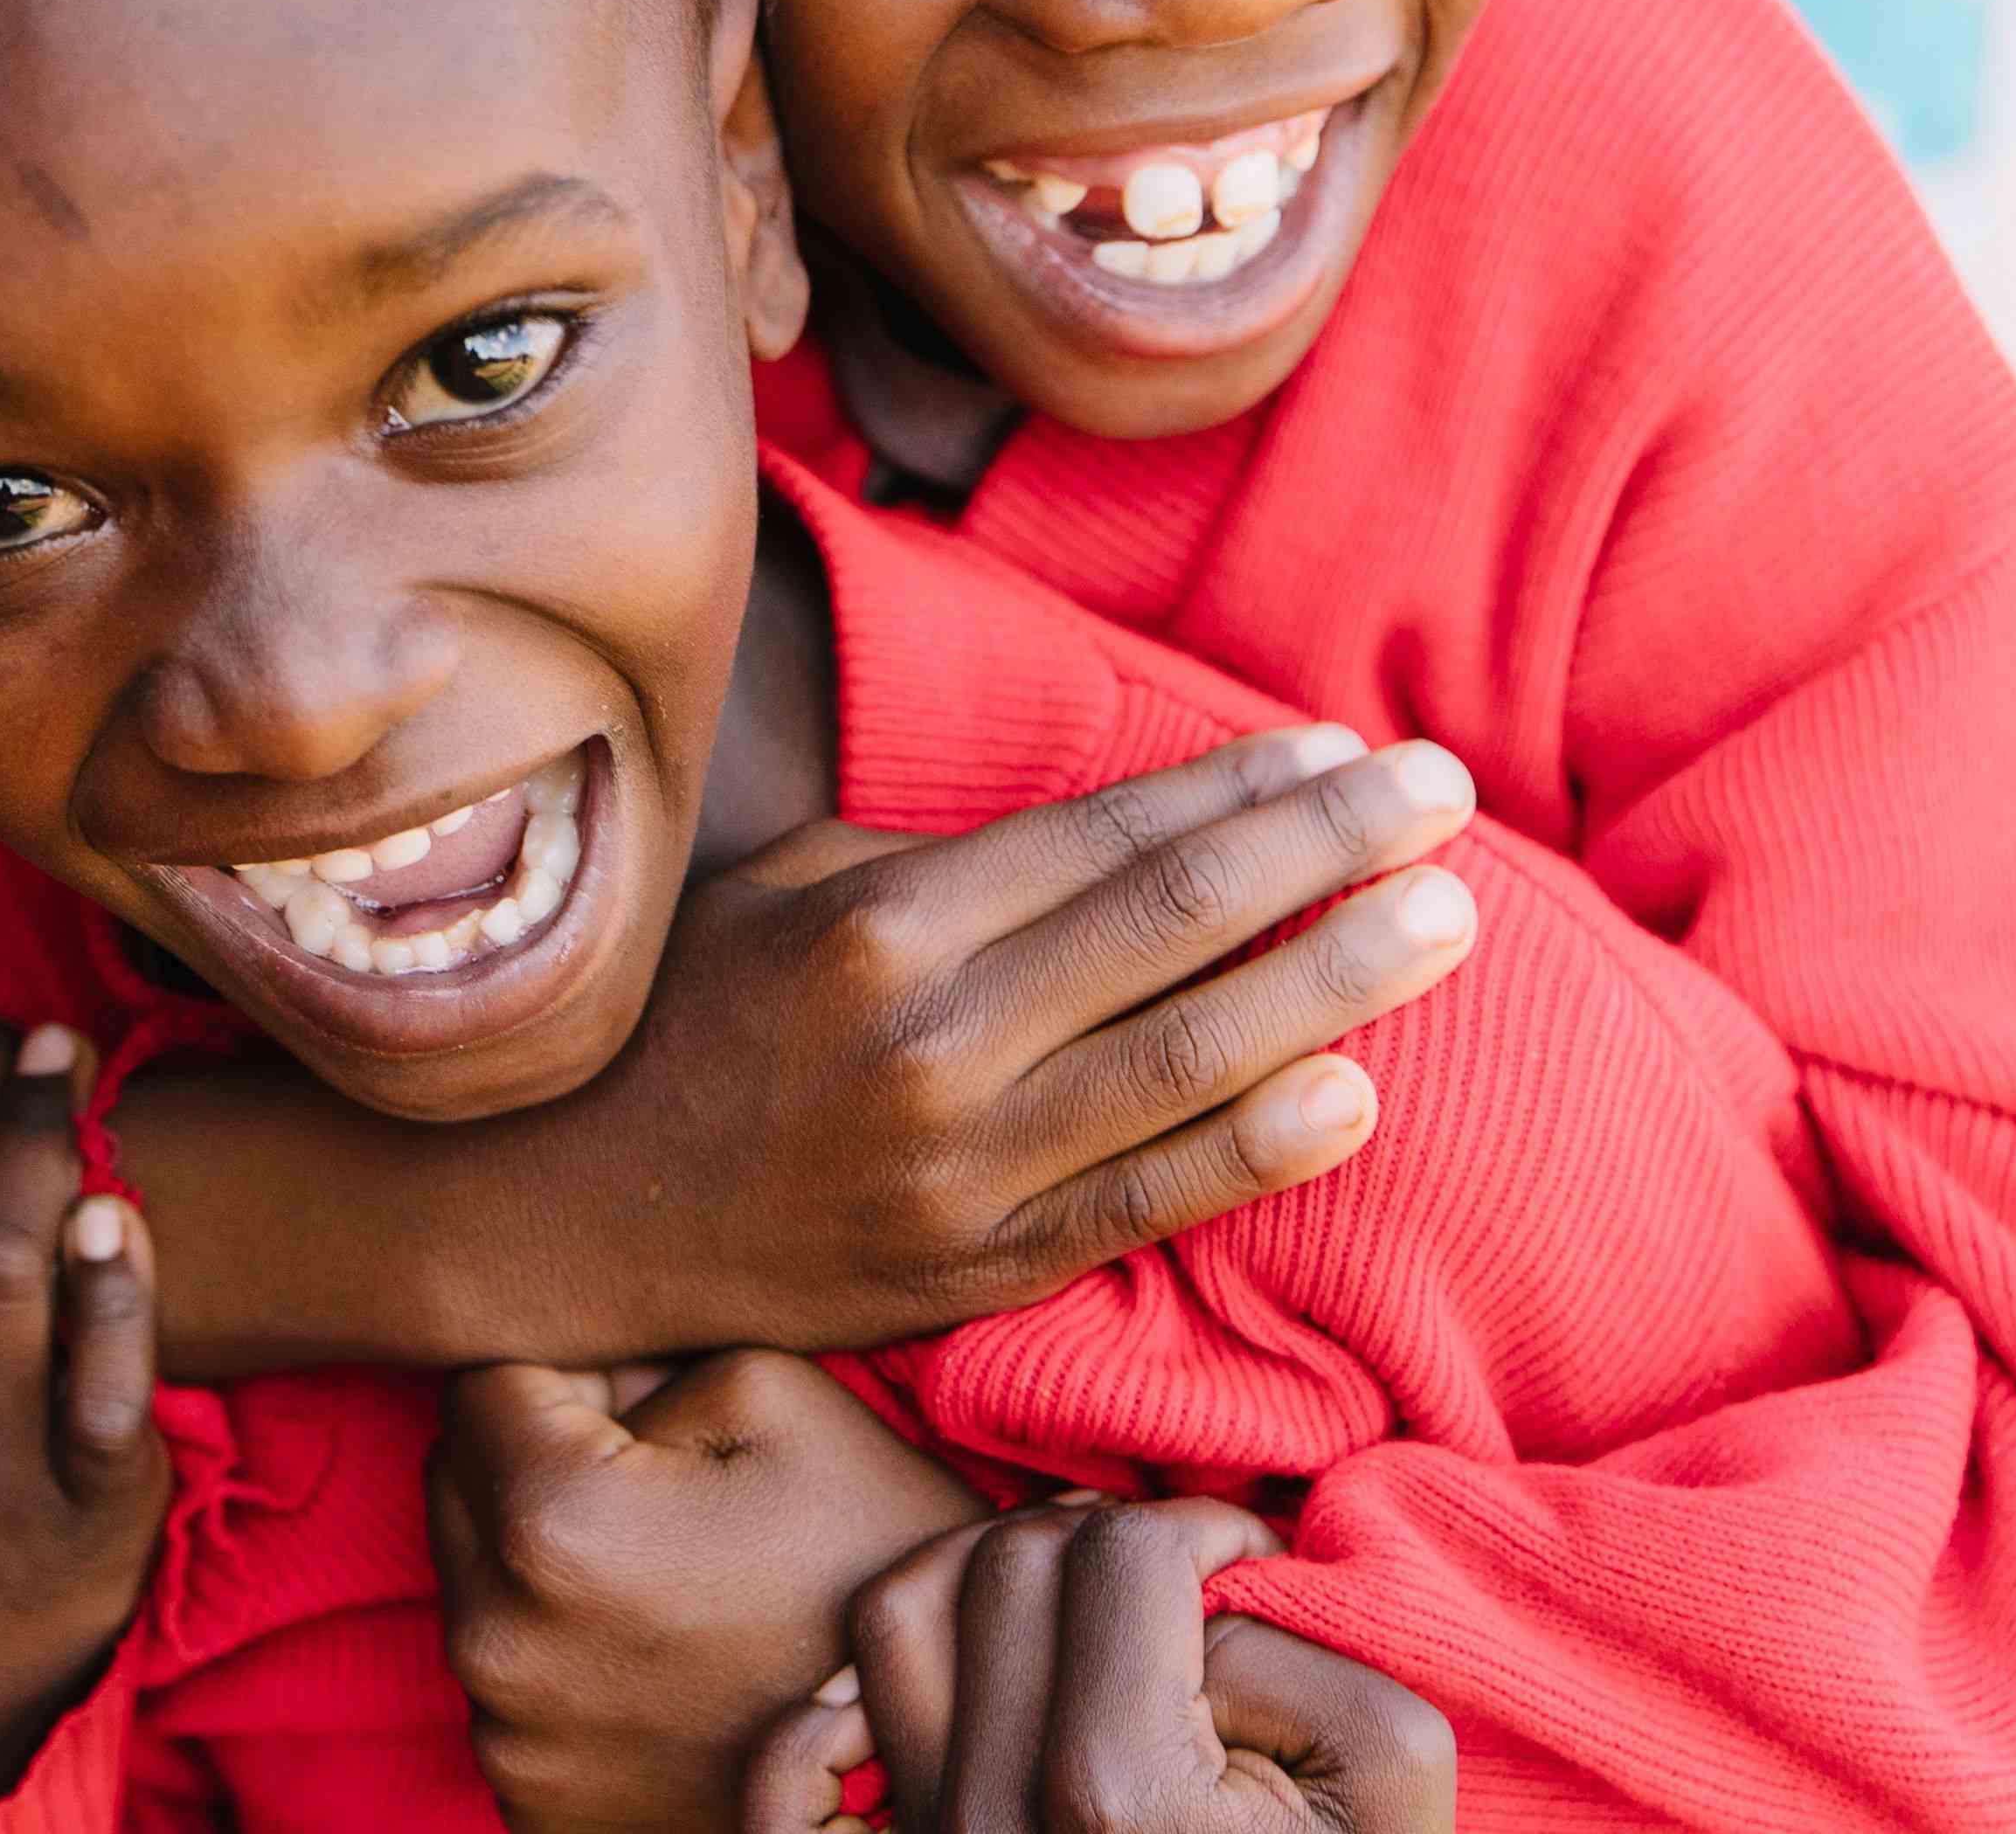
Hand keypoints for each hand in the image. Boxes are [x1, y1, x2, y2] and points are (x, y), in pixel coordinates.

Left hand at [431, 1352, 990, 1833]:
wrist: (940, 1742)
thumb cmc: (871, 1551)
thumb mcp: (770, 1388)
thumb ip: (635, 1350)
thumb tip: (569, 1366)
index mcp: (548, 1521)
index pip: (480, 1379)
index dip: (566, 1366)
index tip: (642, 1394)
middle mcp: (495, 1642)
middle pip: (456, 1482)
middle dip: (535, 1454)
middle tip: (660, 1473)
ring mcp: (508, 1739)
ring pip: (477, 1582)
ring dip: (544, 1554)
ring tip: (674, 1567)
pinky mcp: (533, 1803)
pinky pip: (510, 1683)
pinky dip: (562, 1652)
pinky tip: (661, 1647)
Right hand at [504, 726, 1480, 1359]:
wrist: (567, 1213)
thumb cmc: (685, 1019)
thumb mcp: (786, 890)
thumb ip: (945, 861)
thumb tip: (1129, 829)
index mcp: (881, 921)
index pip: (1110, 838)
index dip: (1242, 789)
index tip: (1343, 745)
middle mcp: (930, 1038)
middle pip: (1177, 928)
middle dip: (1330, 851)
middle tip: (1445, 795)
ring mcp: (957, 1167)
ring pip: (1189, 1059)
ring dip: (1337, 982)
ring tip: (1448, 920)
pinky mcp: (971, 1269)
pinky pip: (1143, 1205)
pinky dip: (1256, 1148)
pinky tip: (1355, 1095)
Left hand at [752, 1503, 1456, 1833]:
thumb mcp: (1382, 1776)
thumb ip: (1293, 1648)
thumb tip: (1190, 1584)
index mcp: (1112, 1793)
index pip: (1122, 1555)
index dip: (1204, 1529)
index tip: (1249, 1558)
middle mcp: (996, 1819)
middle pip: (1011, 1563)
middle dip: (1105, 1539)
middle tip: (1177, 1578)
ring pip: (903, 1614)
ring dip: (989, 1572)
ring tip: (1081, 1601)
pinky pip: (799, 1758)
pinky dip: (852, 1693)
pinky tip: (957, 1663)